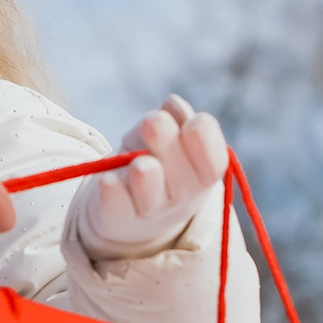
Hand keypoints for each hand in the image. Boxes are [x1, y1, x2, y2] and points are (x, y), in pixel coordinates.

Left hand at [77, 94, 227, 257]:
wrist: (129, 205)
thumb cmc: (158, 159)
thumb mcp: (172, 135)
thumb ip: (176, 118)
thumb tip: (173, 105)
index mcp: (201, 175)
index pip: (214, 164)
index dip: (206, 145)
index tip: (193, 124)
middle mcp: (180, 197)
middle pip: (182, 179)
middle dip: (168, 146)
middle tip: (153, 122)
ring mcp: (149, 211)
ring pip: (151, 197)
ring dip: (147, 178)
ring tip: (141, 165)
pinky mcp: (116, 216)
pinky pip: (116, 206)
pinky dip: (112, 192)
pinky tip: (108, 180)